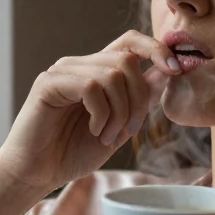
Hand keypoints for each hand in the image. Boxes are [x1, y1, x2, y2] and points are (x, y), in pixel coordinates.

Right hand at [0, 30, 180, 193]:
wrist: (37, 173)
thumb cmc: (73, 152)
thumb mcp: (119, 125)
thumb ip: (140, 99)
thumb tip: (170, 72)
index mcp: (97, 71)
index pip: (131, 41)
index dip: (157, 49)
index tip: (177, 71)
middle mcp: (80, 65)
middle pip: (127, 61)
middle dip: (138, 100)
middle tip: (128, 131)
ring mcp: (63, 71)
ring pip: (112, 74)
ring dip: (120, 112)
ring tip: (108, 135)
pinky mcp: (48, 83)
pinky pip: (91, 86)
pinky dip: (101, 113)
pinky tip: (95, 131)